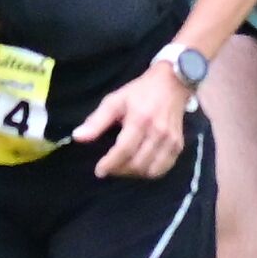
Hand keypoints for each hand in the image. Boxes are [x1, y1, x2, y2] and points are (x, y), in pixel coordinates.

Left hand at [76, 60, 189, 178]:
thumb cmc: (140, 92)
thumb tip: (77, 137)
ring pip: (150, 170)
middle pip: (136, 163)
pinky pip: (163, 169)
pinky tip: (140, 165)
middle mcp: (157, 132)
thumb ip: (96, 121)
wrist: (172, 83)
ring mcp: (170, 140)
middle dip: (119, 170)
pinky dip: (150, 172)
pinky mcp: (178, 145)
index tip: (99, 170)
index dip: (110, 164)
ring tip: (123, 166)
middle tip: (110, 167)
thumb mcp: (115, 100)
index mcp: (140, 119)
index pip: (124, 150)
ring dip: (133, 173)